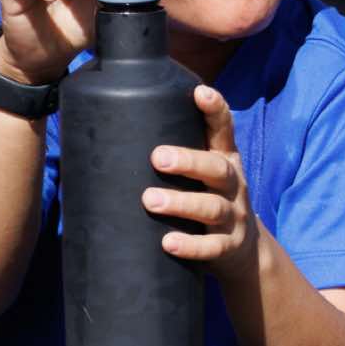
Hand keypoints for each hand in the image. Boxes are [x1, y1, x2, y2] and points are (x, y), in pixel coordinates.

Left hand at [142, 84, 258, 279]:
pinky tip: (168, 243)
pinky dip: (191, 246)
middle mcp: (233, 184)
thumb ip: (168, 155)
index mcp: (223, 160)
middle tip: (157, 158)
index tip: (199, 92)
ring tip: (151, 200)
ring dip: (182, 203)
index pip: (224, 129)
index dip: (215, 109)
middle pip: (217, 167)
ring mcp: (234, 217)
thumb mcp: (199, 176)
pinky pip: (213, 247)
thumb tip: (100, 137)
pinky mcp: (229, 247)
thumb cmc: (204, 201)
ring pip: (212, 207)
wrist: (244, 253)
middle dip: (188, 161)